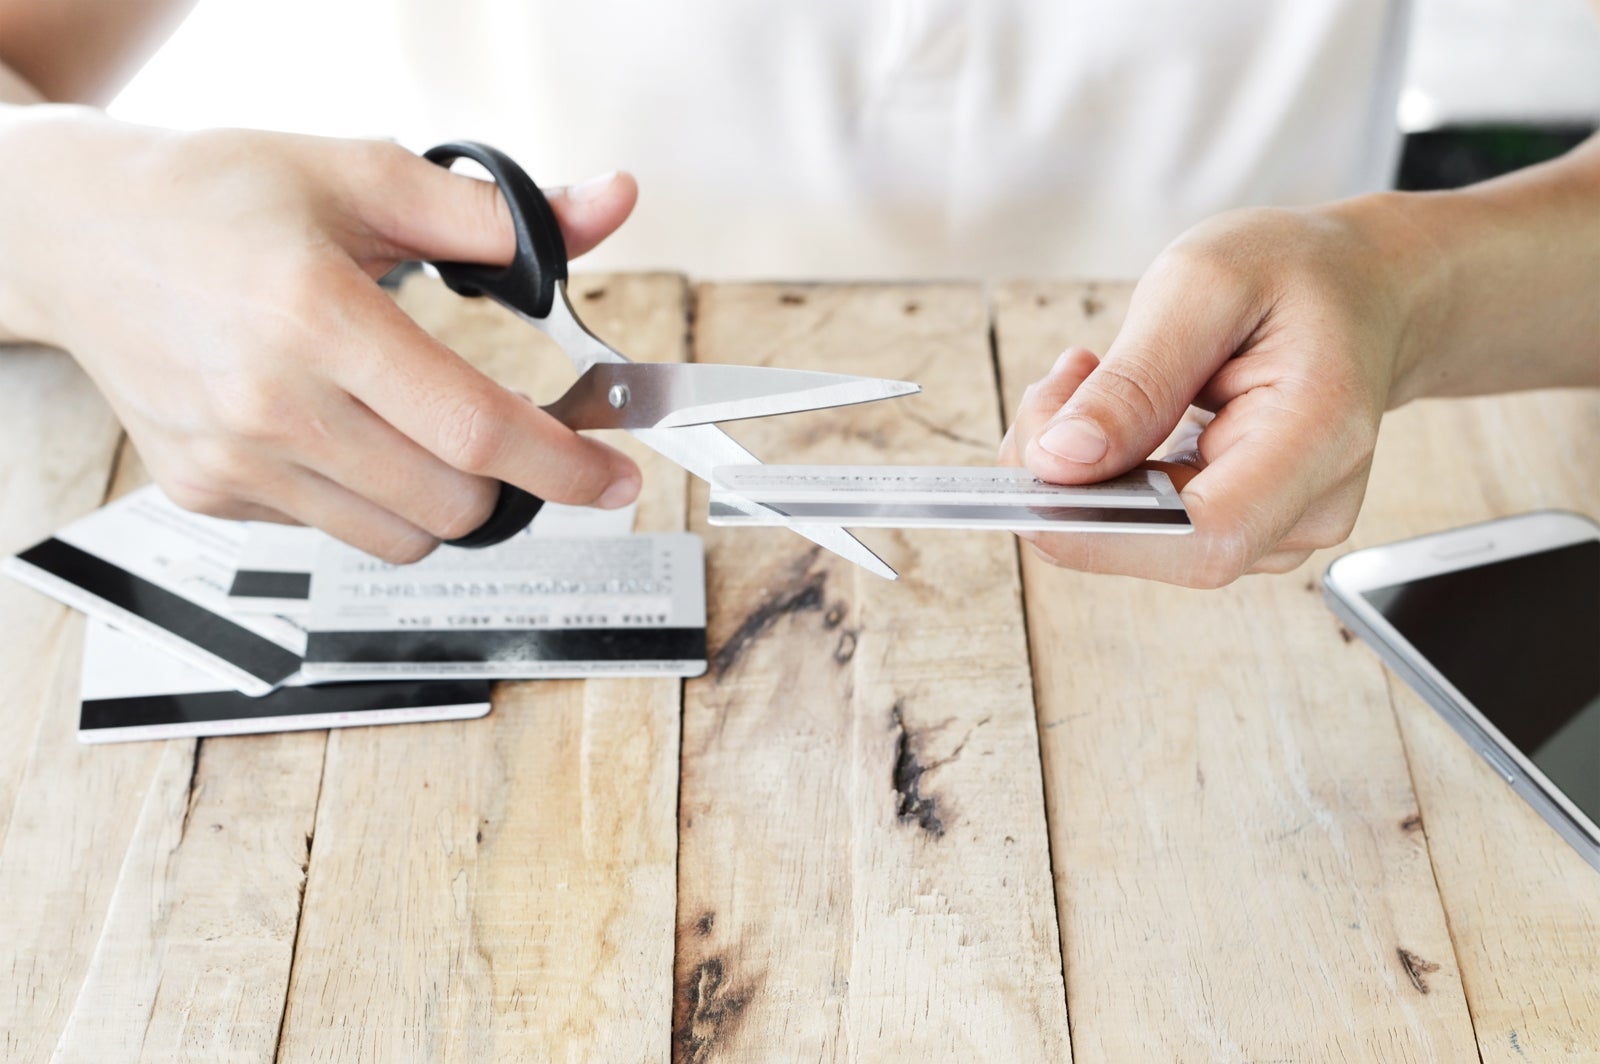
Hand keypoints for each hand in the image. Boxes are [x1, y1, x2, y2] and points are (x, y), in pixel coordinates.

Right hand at [0, 108, 641, 560]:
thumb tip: (607, 208)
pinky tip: (339, 430)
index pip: (475, 429)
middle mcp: (270, 401)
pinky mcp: (209, 493)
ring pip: (401, 539)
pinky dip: (367, 498)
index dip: (563, 464)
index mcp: (318, 315)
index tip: (612, 476)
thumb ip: (498, 215)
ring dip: (442, 499)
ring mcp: (234, 459)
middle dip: (508, 479)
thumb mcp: (363, 175)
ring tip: (417, 425)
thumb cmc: (218, 196)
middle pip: (452, 505)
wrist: (82, 234)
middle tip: (507, 430)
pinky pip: (332, 530)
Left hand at [998, 203, 1421, 586]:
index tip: (1035, 467)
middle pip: (1160, 544)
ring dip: (1080, 469)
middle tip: (1056, 384)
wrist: (1359, 288)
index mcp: (1320, 436)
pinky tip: (1105, 408)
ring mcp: (1277, 529)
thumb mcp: (1202, 285)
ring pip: (1138, 537)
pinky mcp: (1241, 528)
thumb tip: (1059, 462)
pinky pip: (1143, 524)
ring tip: (1087, 375)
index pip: (1208, 537)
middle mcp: (1308, 505)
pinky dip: (1100, 471)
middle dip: (1072, 480)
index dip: (1103, 526)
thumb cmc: (1294, 274)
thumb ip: (1134, 380)